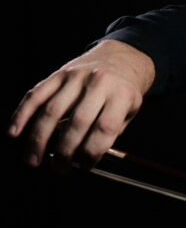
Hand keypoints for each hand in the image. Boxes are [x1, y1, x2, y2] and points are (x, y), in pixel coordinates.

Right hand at [8, 40, 155, 168]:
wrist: (120, 59)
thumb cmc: (123, 92)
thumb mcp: (129, 111)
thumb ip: (110, 133)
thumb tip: (80, 157)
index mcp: (122, 95)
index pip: (105, 128)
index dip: (92, 152)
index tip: (84, 166)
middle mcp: (99, 83)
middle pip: (77, 122)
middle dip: (64, 151)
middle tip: (58, 168)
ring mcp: (76, 77)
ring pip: (52, 111)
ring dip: (39, 140)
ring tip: (33, 160)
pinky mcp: (58, 74)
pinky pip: (36, 95)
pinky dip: (22, 114)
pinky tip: (14, 132)